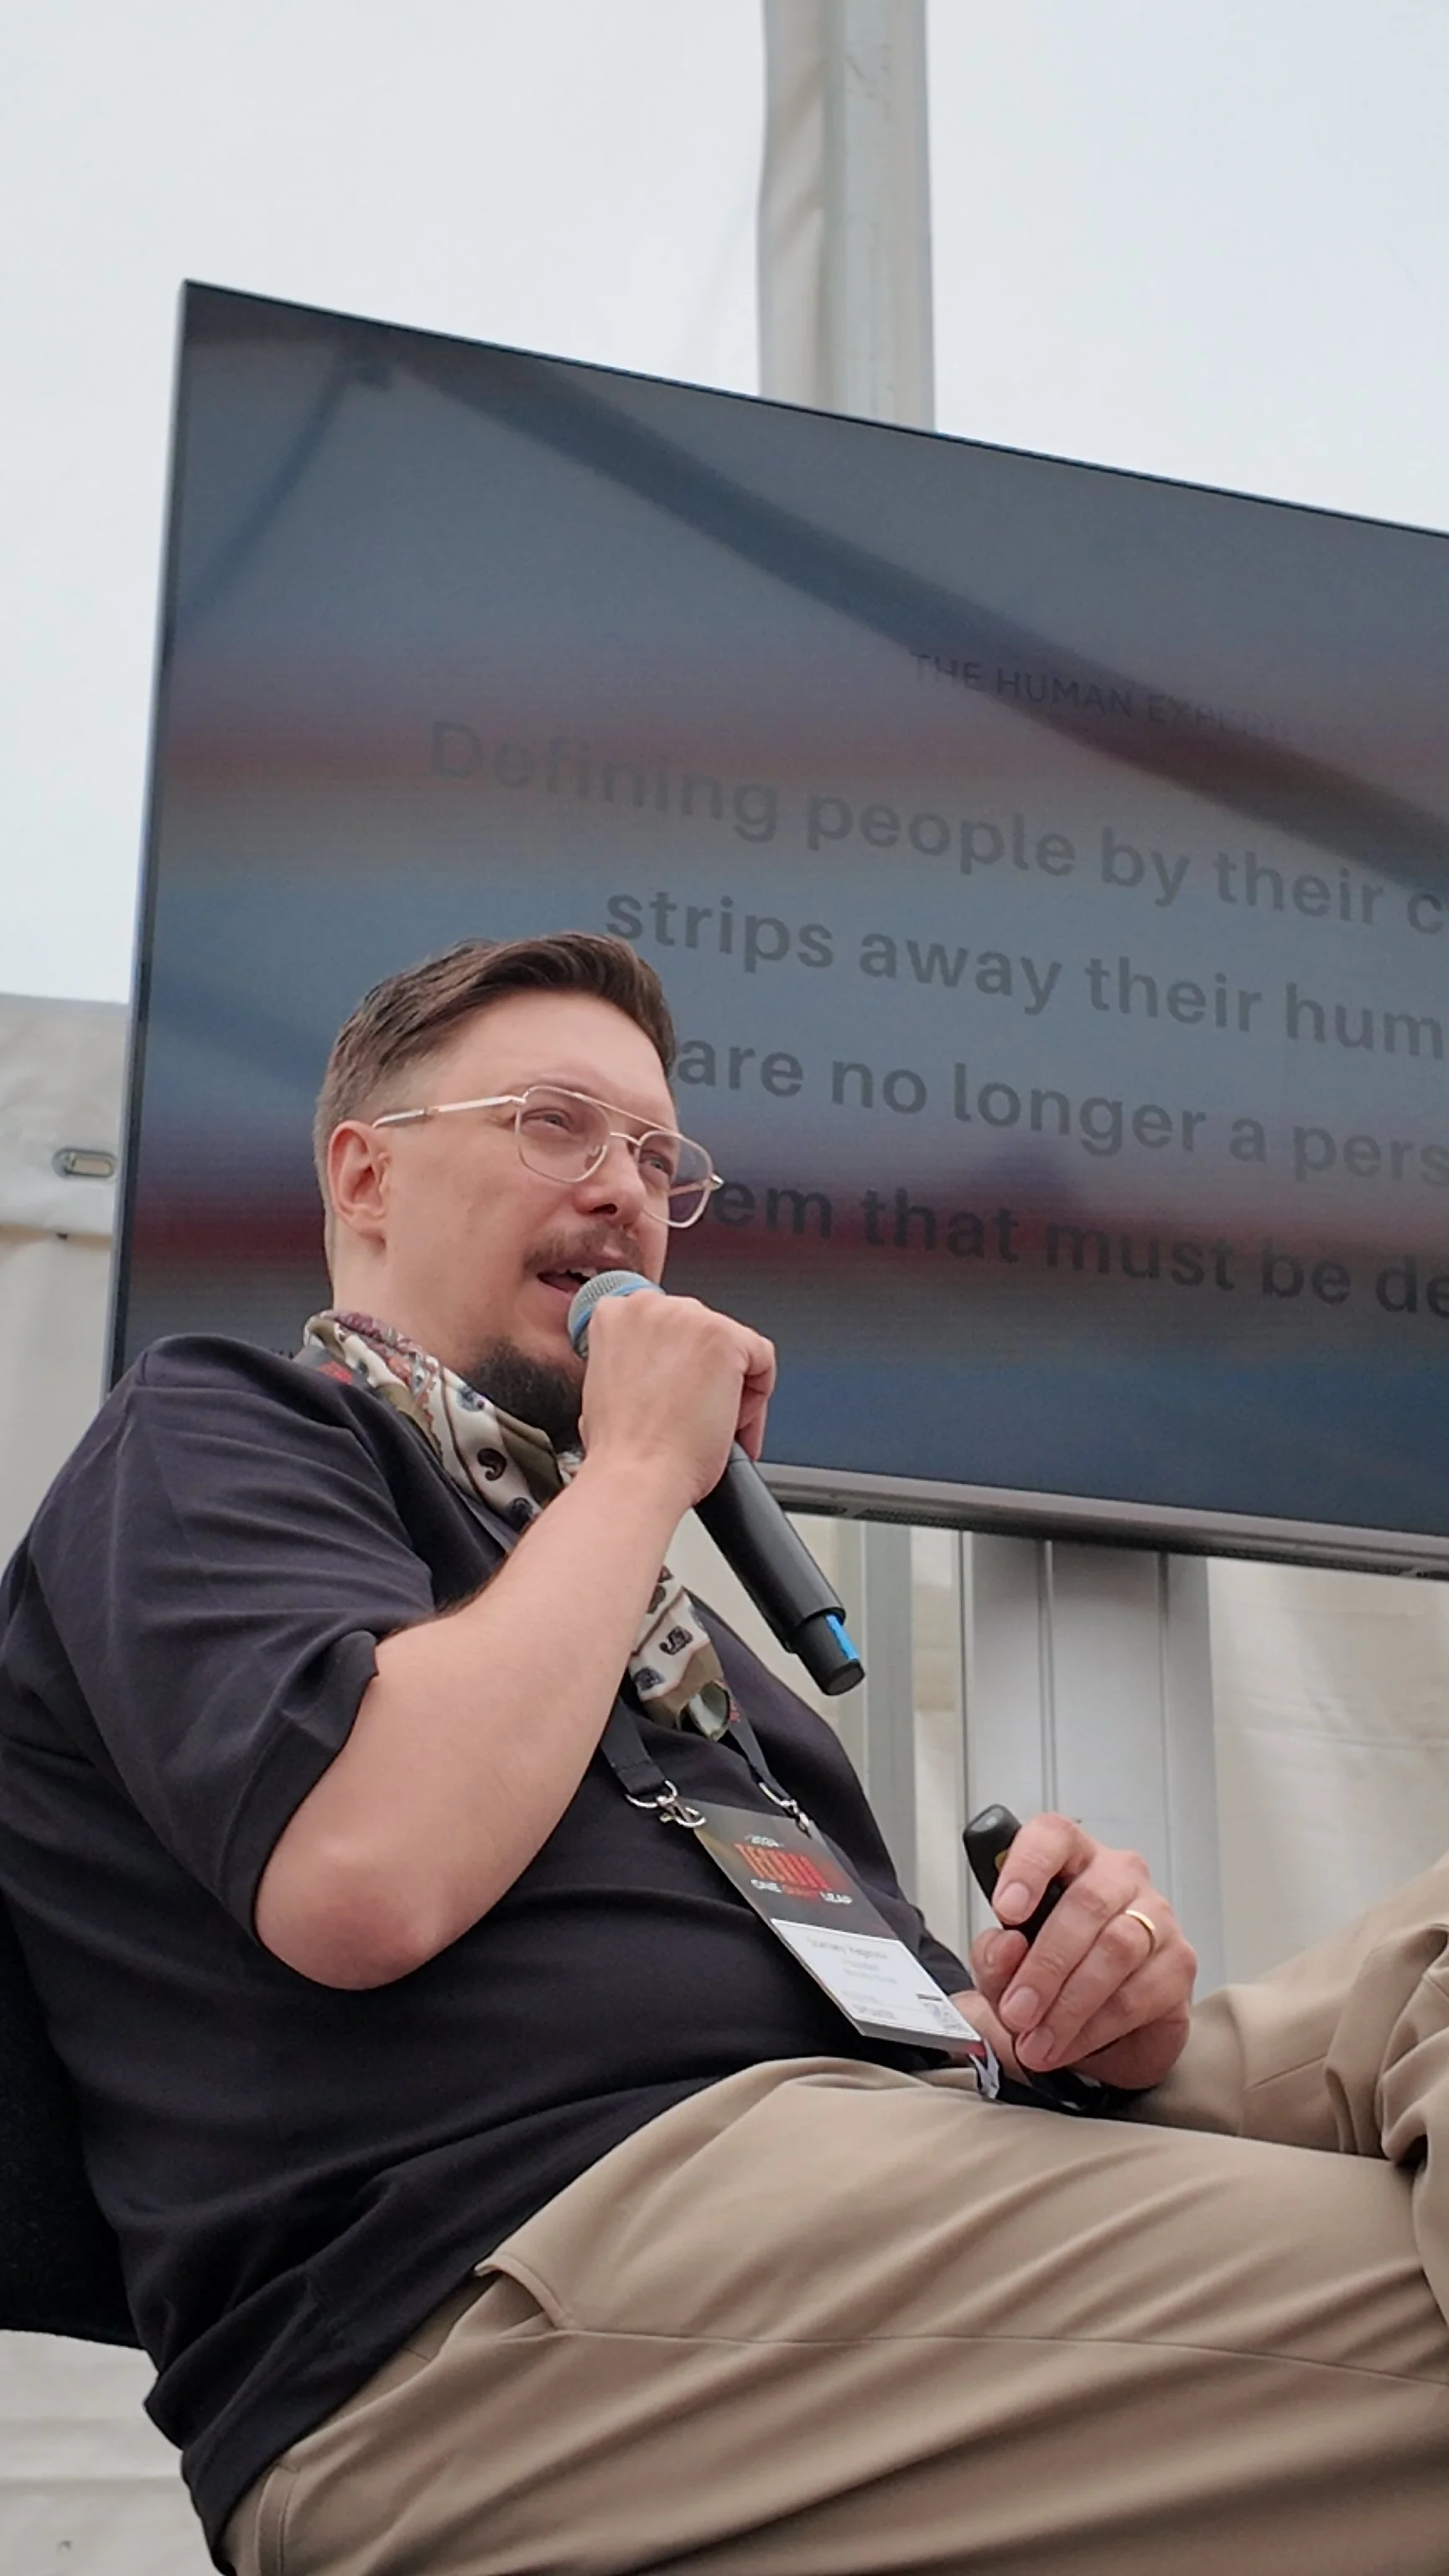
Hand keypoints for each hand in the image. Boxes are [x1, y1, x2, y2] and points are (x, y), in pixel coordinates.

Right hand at [579, 1288, 775, 1511]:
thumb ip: (634, 1360)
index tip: (680, 1389)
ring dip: (731, 1388)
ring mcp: (689, 1319)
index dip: (678, 1364)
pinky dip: (757, 1399)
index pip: (670, 1326)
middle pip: (703, 1334)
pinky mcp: (725, 1338)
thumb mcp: (607, 1385)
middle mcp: (649, 1306)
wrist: (635, 1477)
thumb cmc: (622, 1449)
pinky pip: (762, 1360)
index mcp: (617, 1314)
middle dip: (706, 1376)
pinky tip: (731, 1426)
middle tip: (698, 1414)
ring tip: (714, 1425)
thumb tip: (659, 1366)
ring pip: (735, 1347)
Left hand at [963, 1813, 1195, 2092]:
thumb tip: (1007, 1949)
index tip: (1006, 1911)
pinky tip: (1070, 2043)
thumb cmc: (1050, 1979)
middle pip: (1086, 1903)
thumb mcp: (1004, 1971)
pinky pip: (1139, 1993)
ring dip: (1070, 2003)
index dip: (1029, 1867)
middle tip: (1017, 2011)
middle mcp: (1117, 1877)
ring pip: (1116, 1949)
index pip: (1053, 1836)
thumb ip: (995, 1958)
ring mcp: (1156, 1916)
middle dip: (1045, 1965)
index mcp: (1069, 1859)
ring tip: (1037, 2040)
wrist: (1098, 2036)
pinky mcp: (1179, 1963)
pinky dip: (1097, 2026)